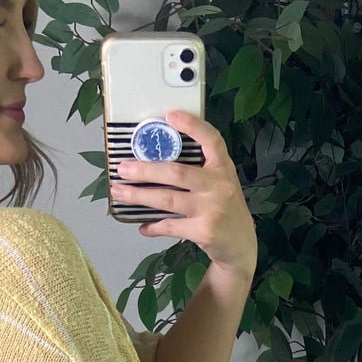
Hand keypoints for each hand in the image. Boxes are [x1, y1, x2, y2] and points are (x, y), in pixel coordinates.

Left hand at [111, 108, 257, 279]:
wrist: (242, 246)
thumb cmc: (226, 209)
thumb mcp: (222, 184)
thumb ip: (201, 171)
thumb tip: (156, 161)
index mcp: (223, 168)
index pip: (212, 140)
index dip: (192, 126)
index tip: (169, 115)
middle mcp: (219, 186)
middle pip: (176, 173)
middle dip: (145, 170)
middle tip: (123, 168)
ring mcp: (211, 209)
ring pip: (168, 199)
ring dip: (139, 196)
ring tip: (119, 192)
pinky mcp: (204, 231)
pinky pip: (171, 226)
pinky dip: (153, 226)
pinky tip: (142, 226)